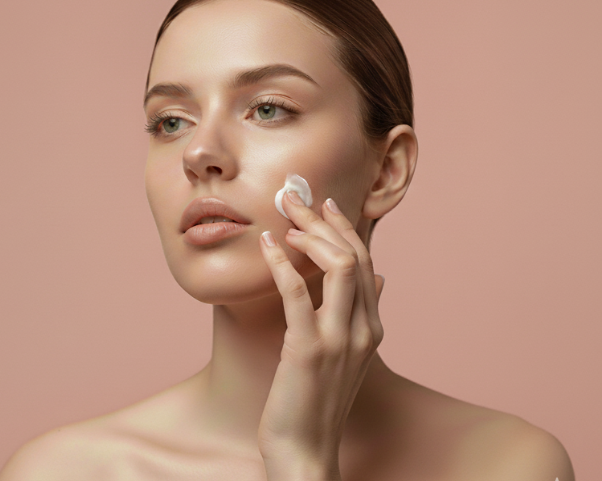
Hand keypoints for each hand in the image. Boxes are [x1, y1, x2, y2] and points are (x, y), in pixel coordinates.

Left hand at [256, 192, 385, 480]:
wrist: (305, 449)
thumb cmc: (316, 401)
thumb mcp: (346, 356)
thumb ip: (361, 315)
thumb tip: (379, 279)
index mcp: (372, 327)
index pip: (365, 263)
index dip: (345, 228)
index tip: (324, 204)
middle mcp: (363, 329)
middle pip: (353, 256)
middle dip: (324, 220)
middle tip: (295, 197)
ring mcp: (338, 339)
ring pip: (337, 267)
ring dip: (308, 234)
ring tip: (282, 217)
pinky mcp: (308, 349)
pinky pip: (297, 294)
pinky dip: (282, 263)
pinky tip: (266, 246)